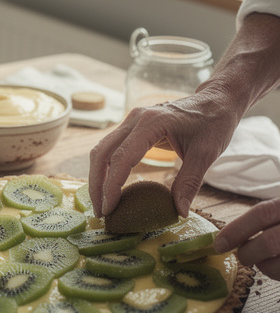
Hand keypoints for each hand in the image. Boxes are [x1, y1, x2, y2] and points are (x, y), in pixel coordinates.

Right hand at [88, 89, 241, 217]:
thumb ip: (189, 182)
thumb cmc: (214, 122)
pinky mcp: (131, 126)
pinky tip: (109, 185)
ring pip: (101, 150)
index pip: (121, 157)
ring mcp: (131, 120)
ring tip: (102, 202)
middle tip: (100, 212)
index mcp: (152, 122)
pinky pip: (110, 148)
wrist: (216, 100)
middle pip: (102, 153)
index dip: (112, 185)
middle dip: (97, 184)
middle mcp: (135, 119)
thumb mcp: (206, 154)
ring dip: (97, 177)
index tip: (109, 208)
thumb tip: (179, 212)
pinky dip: (105, 168)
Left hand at [216, 198, 279, 279]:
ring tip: (270, 260)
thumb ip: (269, 218)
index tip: (219, 244)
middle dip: (249, 253)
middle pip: (268, 242)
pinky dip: (279, 273)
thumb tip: (228, 238)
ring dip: (267, 267)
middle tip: (244, 256)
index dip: (236, 230)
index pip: (262, 214)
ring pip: (278, 266)